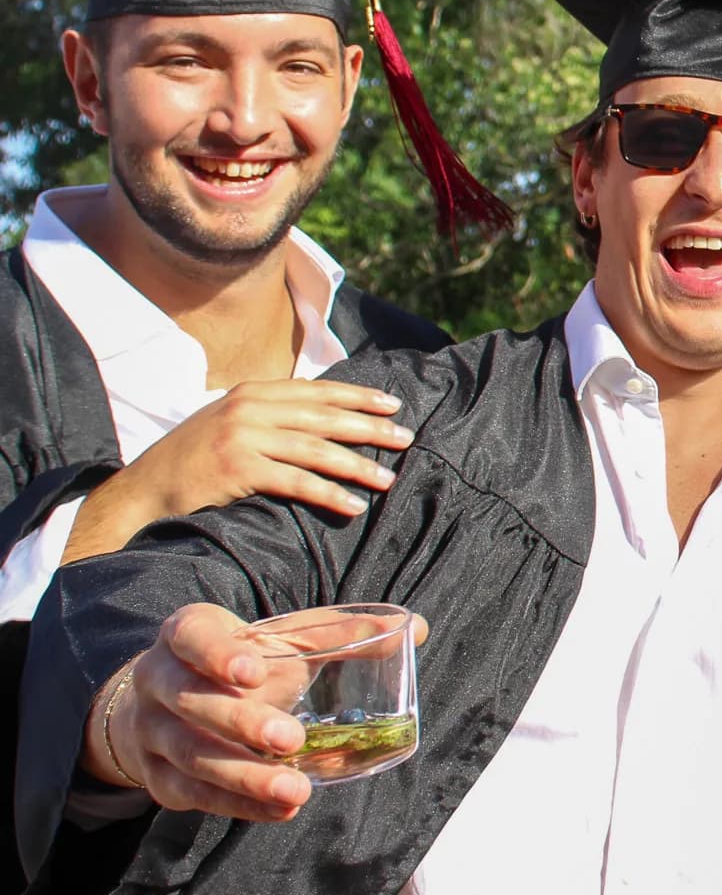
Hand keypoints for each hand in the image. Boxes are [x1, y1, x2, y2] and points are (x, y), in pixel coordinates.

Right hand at [74, 380, 412, 558]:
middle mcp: (249, 408)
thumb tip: (324, 416)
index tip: (393, 405)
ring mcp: (242, 437)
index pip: (318, 391)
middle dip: (370, 428)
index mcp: (252, 392)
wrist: (143, 490)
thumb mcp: (231, 423)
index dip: (358, 396)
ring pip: (316, 449)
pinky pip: (296, 481)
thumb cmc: (193, 460)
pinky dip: (329, 493)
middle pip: (324, 417)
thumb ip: (272, 415)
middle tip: (406, 439)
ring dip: (358, 465)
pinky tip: (353, 504)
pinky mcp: (237, 469)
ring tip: (388, 478)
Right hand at [88, 604, 429, 822]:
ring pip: (193, 758)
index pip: (192, 637)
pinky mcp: (160, 779)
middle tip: (292, 739)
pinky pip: (196, 796)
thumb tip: (416, 628)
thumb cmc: (243, 663)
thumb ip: (342, 635)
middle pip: (193, 704)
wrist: (169, 704)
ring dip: (245, 778)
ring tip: (296, 790)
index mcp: (187, 635)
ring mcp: (153, 734)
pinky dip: (239, 806)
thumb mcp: (284, 640)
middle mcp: (159, 682)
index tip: (257, 671)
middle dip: (242, 723)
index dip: (218, 654)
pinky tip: (281, 810)